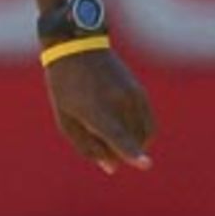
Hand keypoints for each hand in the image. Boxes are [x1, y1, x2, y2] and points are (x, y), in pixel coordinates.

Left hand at [44, 48, 153, 174]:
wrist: (77, 47)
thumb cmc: (65, 88)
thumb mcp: (66, 120)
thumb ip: (88, 147)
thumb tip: (113, 168)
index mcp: (94, 110)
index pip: (117, 136)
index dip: (131, 153)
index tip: (146, 165)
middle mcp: (117, 102)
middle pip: (130, 143)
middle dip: (118, 153)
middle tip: (99, 141)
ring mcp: (132, 96)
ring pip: (143, 137)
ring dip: (131, 145)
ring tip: (109, 132)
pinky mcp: (140, 93)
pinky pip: (149, 126)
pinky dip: (141, 136)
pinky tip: (126, 132)